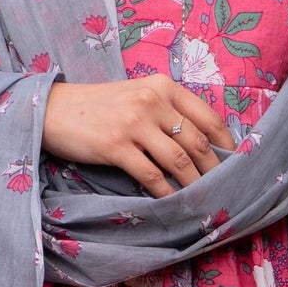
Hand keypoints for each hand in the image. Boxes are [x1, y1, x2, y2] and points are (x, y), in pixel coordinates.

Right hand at [43, 73, 233, 198]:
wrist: (52, 110)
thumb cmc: (98, 106)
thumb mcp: (137, 96)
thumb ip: (166, 112)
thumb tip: (200, 144)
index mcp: (162, 86)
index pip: (208, 116)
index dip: (226, 143)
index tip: (235, 162)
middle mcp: (151, 100)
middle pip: (197, 141)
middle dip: (213, 170)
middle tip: (222, 188)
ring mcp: (133, 122)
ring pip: (178, 160)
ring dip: (193, 184)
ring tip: (201, 198)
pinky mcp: (116, 145)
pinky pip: (151, 174)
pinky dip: (165, 191)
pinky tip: (171, 200)